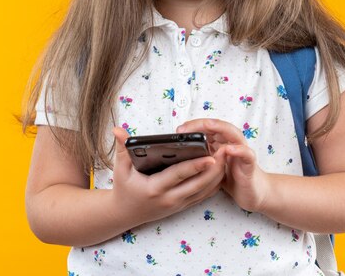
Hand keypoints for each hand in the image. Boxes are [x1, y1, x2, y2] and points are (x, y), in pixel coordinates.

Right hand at [110, 127, 225, 224]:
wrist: (124, 214)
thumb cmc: (123, 189)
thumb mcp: (120, 169)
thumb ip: (122, 149)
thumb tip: (118, 129)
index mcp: (155, 188)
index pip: (179, 175)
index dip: (195, 166)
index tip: (210, 157)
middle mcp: (169, 199)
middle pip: (197, 184)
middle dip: (214, 169)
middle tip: (225, 152)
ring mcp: (177, 205)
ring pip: (203, 192)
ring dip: (217, 176)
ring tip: (226, 158)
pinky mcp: (182, 207)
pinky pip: (202, 196)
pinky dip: (213, 185)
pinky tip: (221, 172)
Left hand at [176, 119, 270, 212]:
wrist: (254, 193)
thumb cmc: (232, 178)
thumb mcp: (212, 167)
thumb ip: (202, 157)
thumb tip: (179, 155)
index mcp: (222, 142)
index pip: (207, 127)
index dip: (193, 126)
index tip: (179, 130)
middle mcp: (232, 143)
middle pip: (218, 126)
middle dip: (201, 124)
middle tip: (184, 130)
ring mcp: (242, 152)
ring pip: (233, 133)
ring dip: (219, 128)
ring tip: (207, 126)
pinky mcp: (250, 164)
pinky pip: (246, 154)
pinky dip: (239, 150)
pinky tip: (229, 149)